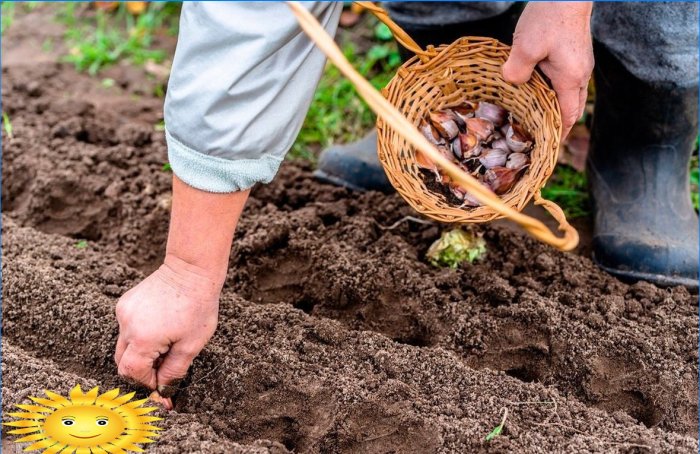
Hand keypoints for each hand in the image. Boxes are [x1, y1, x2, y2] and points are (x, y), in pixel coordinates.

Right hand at [115, 255, 220, 408]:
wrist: (191, 270)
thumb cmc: (197, 307)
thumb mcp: (191, 345)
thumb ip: (173, 372)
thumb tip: (164, 393)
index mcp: (143, 339)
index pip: (132, 373)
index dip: (146, 382)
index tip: (162, 382)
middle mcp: (127, 325)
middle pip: (123, 361)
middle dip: (141, 370)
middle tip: (163, 366)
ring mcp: (123, 312)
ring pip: (124, 344)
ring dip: (140, 351)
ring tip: (165, 342)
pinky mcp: (124, 303)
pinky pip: (126, 328)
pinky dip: (138, 334)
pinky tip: (159, 326)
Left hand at [502, 2, 593, 138]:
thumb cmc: (549, 18)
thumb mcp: (526, 48)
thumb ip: (516, 71)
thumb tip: (511, 83)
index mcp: (570, 79)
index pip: (567, 117)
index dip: (558, 135)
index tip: (546, 148)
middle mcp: (580, 74)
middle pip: (572, 108)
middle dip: (558, 125)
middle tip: (540, 136)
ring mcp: (580, 63)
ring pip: (569, 94)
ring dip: (555, 106)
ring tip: (535, 116)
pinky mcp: (575, 53)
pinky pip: (566, 79)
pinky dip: (554, 90)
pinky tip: (536, 87)